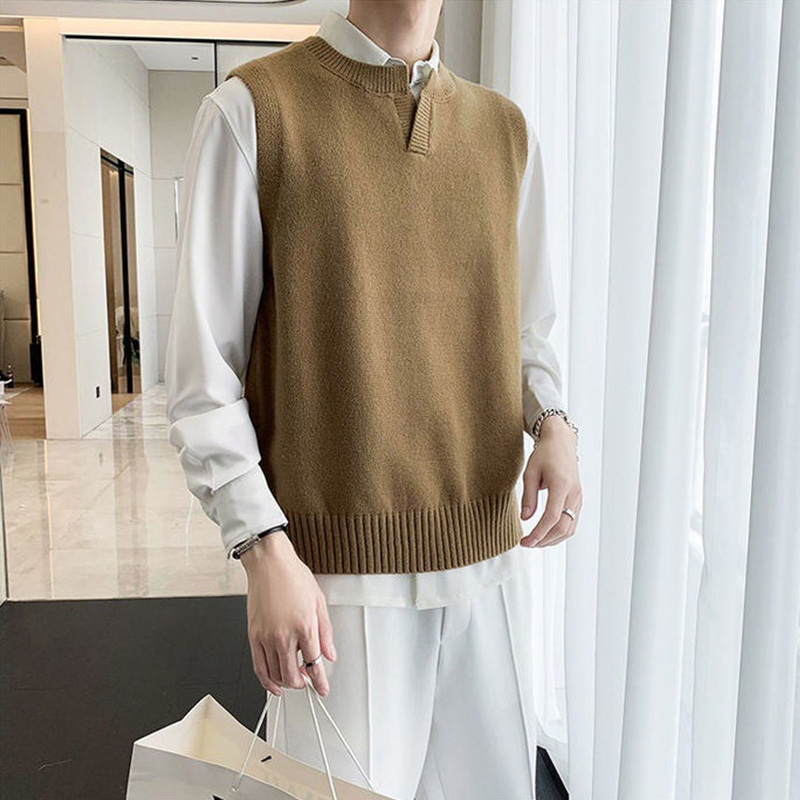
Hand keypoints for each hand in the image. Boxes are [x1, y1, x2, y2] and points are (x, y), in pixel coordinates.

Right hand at [241, 530, 336, 696]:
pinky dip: (266, 681)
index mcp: (305, 627)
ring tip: (293, 677)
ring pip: (276, 675)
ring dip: (286, 682)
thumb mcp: (319, 602)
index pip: (315, 664)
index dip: (320, 682)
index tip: (322, 689)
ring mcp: (266, 637)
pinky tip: (273, 684)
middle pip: (293, 676)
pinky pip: (259, 667)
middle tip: (308, 680)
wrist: (269, 563)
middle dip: (302, 683)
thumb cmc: (293, 577)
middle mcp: (284, 636)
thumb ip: (325, 632)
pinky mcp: (253, 636)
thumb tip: (330, 654)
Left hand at [519, 416, 581, 547]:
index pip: (552, 517)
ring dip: (552, 539)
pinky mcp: (578, 500)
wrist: (561, 442)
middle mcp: (573, 494)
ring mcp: (578, 498)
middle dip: (544, 540)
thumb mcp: (530, 473)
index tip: (526, 541)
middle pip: (563, 527)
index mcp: (561, 485)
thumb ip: (529, 497)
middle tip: (527, 544)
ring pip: (570, 528)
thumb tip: (525, 518)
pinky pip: (572, 522)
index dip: (539, 533)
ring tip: (535, 541)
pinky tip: (547, 533)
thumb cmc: (545, 454)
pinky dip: (560, 532)